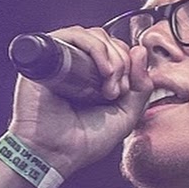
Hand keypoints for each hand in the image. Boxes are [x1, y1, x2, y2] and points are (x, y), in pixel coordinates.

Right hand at [7, 26, 152, 176]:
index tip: (126, 91)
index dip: (130, 64)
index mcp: (95, 77)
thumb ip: (141, 87)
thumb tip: (140, 50)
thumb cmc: (83, 141)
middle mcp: (78, 65)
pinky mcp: (47, 57)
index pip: (119, 50)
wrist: (53, 153)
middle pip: (108, 41)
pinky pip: (73, 35)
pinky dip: (94, 47)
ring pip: (94, 36)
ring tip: (108, 87)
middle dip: (122, 63)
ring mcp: (62, 59)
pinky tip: (102, 70)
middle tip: (116, 92)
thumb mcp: (126, 115)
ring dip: (111, 57)